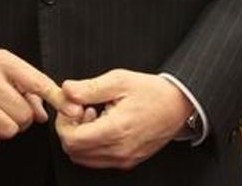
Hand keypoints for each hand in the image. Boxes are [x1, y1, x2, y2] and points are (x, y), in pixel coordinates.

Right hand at [0, 49, 81, 148]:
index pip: (37, 82)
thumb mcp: (2, 64)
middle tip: (13, 107)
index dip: (57, 98)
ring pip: (9, 130)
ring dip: (8, 127)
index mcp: (3, 62)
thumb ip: (27, 85)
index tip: (73, 109)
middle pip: (24, 115)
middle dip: (23, 117)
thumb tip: (44, 114)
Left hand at [56, 69, 192, 169]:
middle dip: (70, 129)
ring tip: (93, 115)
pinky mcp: (128, 161)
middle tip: (81, 108)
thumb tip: (67, 90)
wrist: (178, 105)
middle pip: (74, 151)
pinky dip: (92, 145)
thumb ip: (90, 87)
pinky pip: (98, 160)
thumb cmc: (152, 92)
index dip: (64, 122)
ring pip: (84, 158)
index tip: (72, 106)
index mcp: (115, 130)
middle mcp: (118, 151)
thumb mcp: (119, 80)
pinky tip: (102, 124)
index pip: (72, 139)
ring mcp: (123, 159)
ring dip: (81, 138)